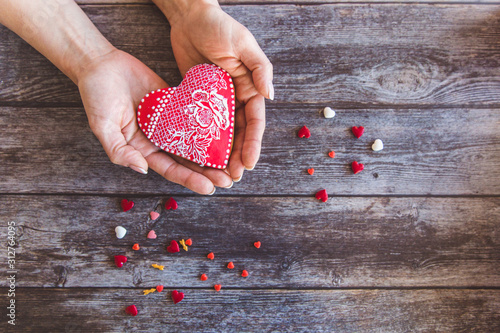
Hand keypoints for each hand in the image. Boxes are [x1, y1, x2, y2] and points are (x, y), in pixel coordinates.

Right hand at [77, 49, 232, 193]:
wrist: (101, 64)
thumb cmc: (96, 95)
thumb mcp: (102, 126)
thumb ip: (120, 151)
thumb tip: (142, 169)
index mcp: (142, 150)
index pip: (170, 169)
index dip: (189, 179)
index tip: (209, 188)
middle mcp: (158, 139)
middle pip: (187, 160)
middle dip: (207, 172)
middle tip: (229, 180)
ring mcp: (168, 122)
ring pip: (194, 141)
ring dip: (212, 152)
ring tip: (233, 161)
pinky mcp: (175, 104)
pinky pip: (194, 116)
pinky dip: (208, 124)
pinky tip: (226, 131)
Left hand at [159, 0, 273, 180]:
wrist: (189, 17)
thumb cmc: (219, 26)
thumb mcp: (243, 43)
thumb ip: (259, 68)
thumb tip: (271, 96)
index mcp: (250, 86)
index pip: (254, 121)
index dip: (253, 143)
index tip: (249, 163)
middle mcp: (236, 96)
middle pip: (239, 132)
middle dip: (238, 155)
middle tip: (233, 177)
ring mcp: (217, 100)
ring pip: (222, 133)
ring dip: (222, 154)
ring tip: (218, 175)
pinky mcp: (198, 99)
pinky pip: (201, 124)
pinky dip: (202, 141)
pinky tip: (198, 157)